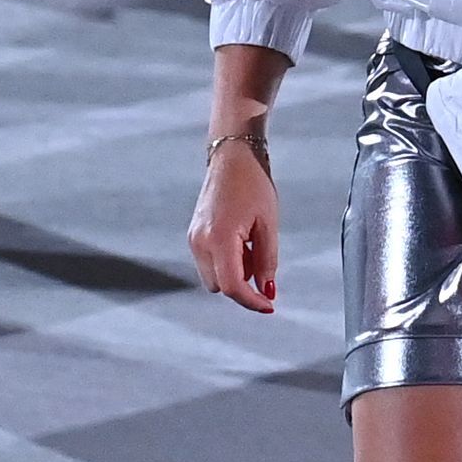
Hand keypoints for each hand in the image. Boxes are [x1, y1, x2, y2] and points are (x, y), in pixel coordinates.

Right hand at [190, 137, 280, 311]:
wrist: (231, 156)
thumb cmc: (252, 184)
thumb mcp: (268, 224)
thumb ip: (267, 260)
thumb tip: (266, 290)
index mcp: (219, 239)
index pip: (232, 286)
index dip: (251, 300)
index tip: (268, 305)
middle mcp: (200, 242)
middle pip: (220, 286)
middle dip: (242, 283)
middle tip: (261, 259)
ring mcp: (193, 239)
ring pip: (212, 277)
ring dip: (233, 272)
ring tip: (251, 244)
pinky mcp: (193, 235)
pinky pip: (208, 262)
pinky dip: (226, 261)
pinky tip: (240, 241)